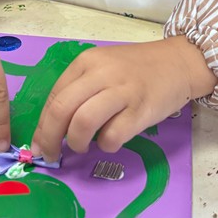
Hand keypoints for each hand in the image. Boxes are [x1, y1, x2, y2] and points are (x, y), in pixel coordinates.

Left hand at [30, 36, 216, 162]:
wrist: (178, 62)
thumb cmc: (136, 69)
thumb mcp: (103, 68)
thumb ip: (80, 89)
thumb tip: (53, 127)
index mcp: (86, 63)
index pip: (54, 97)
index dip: (42, 126)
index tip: (39, 144)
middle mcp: (101, 74)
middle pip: (61, 110)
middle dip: (49, 139)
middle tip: (50, 155)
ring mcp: (122, 92)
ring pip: (82, 123)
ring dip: (76, 143)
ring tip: (83, 146)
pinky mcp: (141, 110)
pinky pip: (112, 136)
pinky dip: (105, 145)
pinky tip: (111, 140)